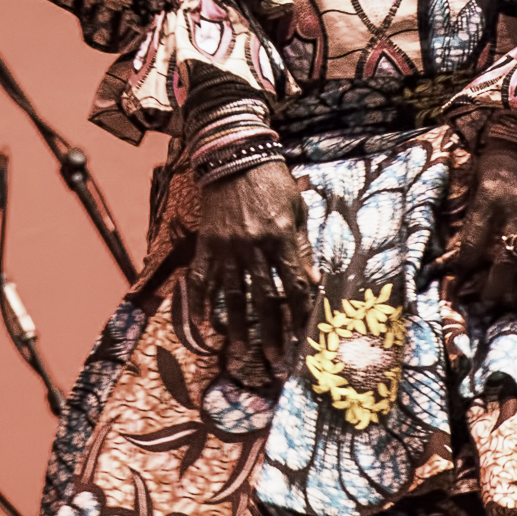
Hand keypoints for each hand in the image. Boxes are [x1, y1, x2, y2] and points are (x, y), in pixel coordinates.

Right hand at [183, 160, 315, 365]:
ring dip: (240, 327)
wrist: (234, 155)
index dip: (300, 314)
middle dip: (272, 332)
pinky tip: (206, 325)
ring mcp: (227, 246)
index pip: (295, 284)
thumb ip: (303, 246)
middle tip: (276, 361)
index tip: (304, 338)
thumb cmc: (272, 181)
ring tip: (243, 355)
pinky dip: (203, 302)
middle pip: (265, 298)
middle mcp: (254, 245)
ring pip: (234, 295)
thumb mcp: (297, 209)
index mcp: (282, 236)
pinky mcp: (208, 242)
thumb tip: (313, 280)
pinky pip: (203, 277)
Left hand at [453, 140, 516, 315]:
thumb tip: (461, 246)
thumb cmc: (500, 158)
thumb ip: (474, 211)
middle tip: (491, 303)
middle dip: (497, 284)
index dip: (465, 265)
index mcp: (491, 200)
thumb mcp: (477, 179)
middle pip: (508, 257)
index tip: (459, 281)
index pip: (474, 242)